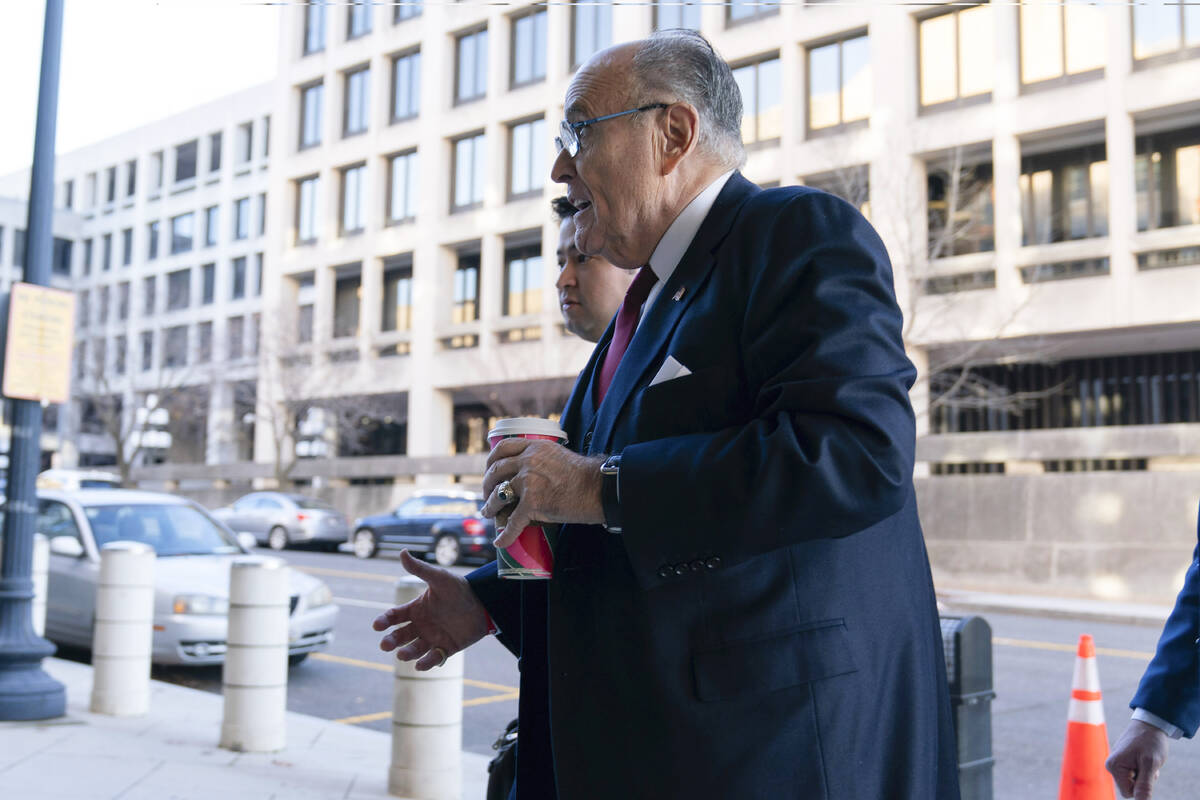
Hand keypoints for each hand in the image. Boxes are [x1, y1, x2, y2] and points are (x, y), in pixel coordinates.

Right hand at [372, 550, 489, 669]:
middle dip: (391, 641)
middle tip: (386, 645)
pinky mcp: (446, 648)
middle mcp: (421, 625)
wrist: (484, 603)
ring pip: (414, 649)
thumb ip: (420, 569)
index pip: (394, 617)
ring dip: (407, 653)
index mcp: (416, 609)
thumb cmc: (459, 588)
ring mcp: (432, 638)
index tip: (377, 625)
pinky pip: (434, 658)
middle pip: (400, 636)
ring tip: (402, 655)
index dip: (384, 621)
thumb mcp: (439, 578)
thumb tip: (402, 552)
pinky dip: (426, 663)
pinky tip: (420, 665)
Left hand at [481, 438, 605, 548]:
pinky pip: (513, 522)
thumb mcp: (559, 456)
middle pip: (496, 470)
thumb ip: (543, 460)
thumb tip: (533, 472)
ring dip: (490, 506)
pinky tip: (500, 541)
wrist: (598, 489)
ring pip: (499, 494)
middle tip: (487, 495)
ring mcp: (528, 481)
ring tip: (489, 513)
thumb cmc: (585, 477)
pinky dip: (505, 534)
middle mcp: (528, 461)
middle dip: (487, 484)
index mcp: (535, 447)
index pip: (503, 448)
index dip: (491, 460)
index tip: (489, 469)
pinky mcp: (532, 503)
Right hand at [1106, 719, 1169, 798]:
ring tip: (1147, 760)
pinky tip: (1144, 758)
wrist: (1150, 724)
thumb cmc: (1150, 742)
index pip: (1128, 793)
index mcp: (1114, 766)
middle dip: (1142, 781)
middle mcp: (1111, 766)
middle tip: (1148, 765)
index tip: (1147, 771)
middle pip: (1130, 788)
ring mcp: (1116, 764)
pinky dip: (1142, 770)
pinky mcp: (1122, 762)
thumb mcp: (1150, 764)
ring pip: (1133, 782)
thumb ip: (1144, 785)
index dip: (1141, 787)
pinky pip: (1133, 775)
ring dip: (1144, 775)